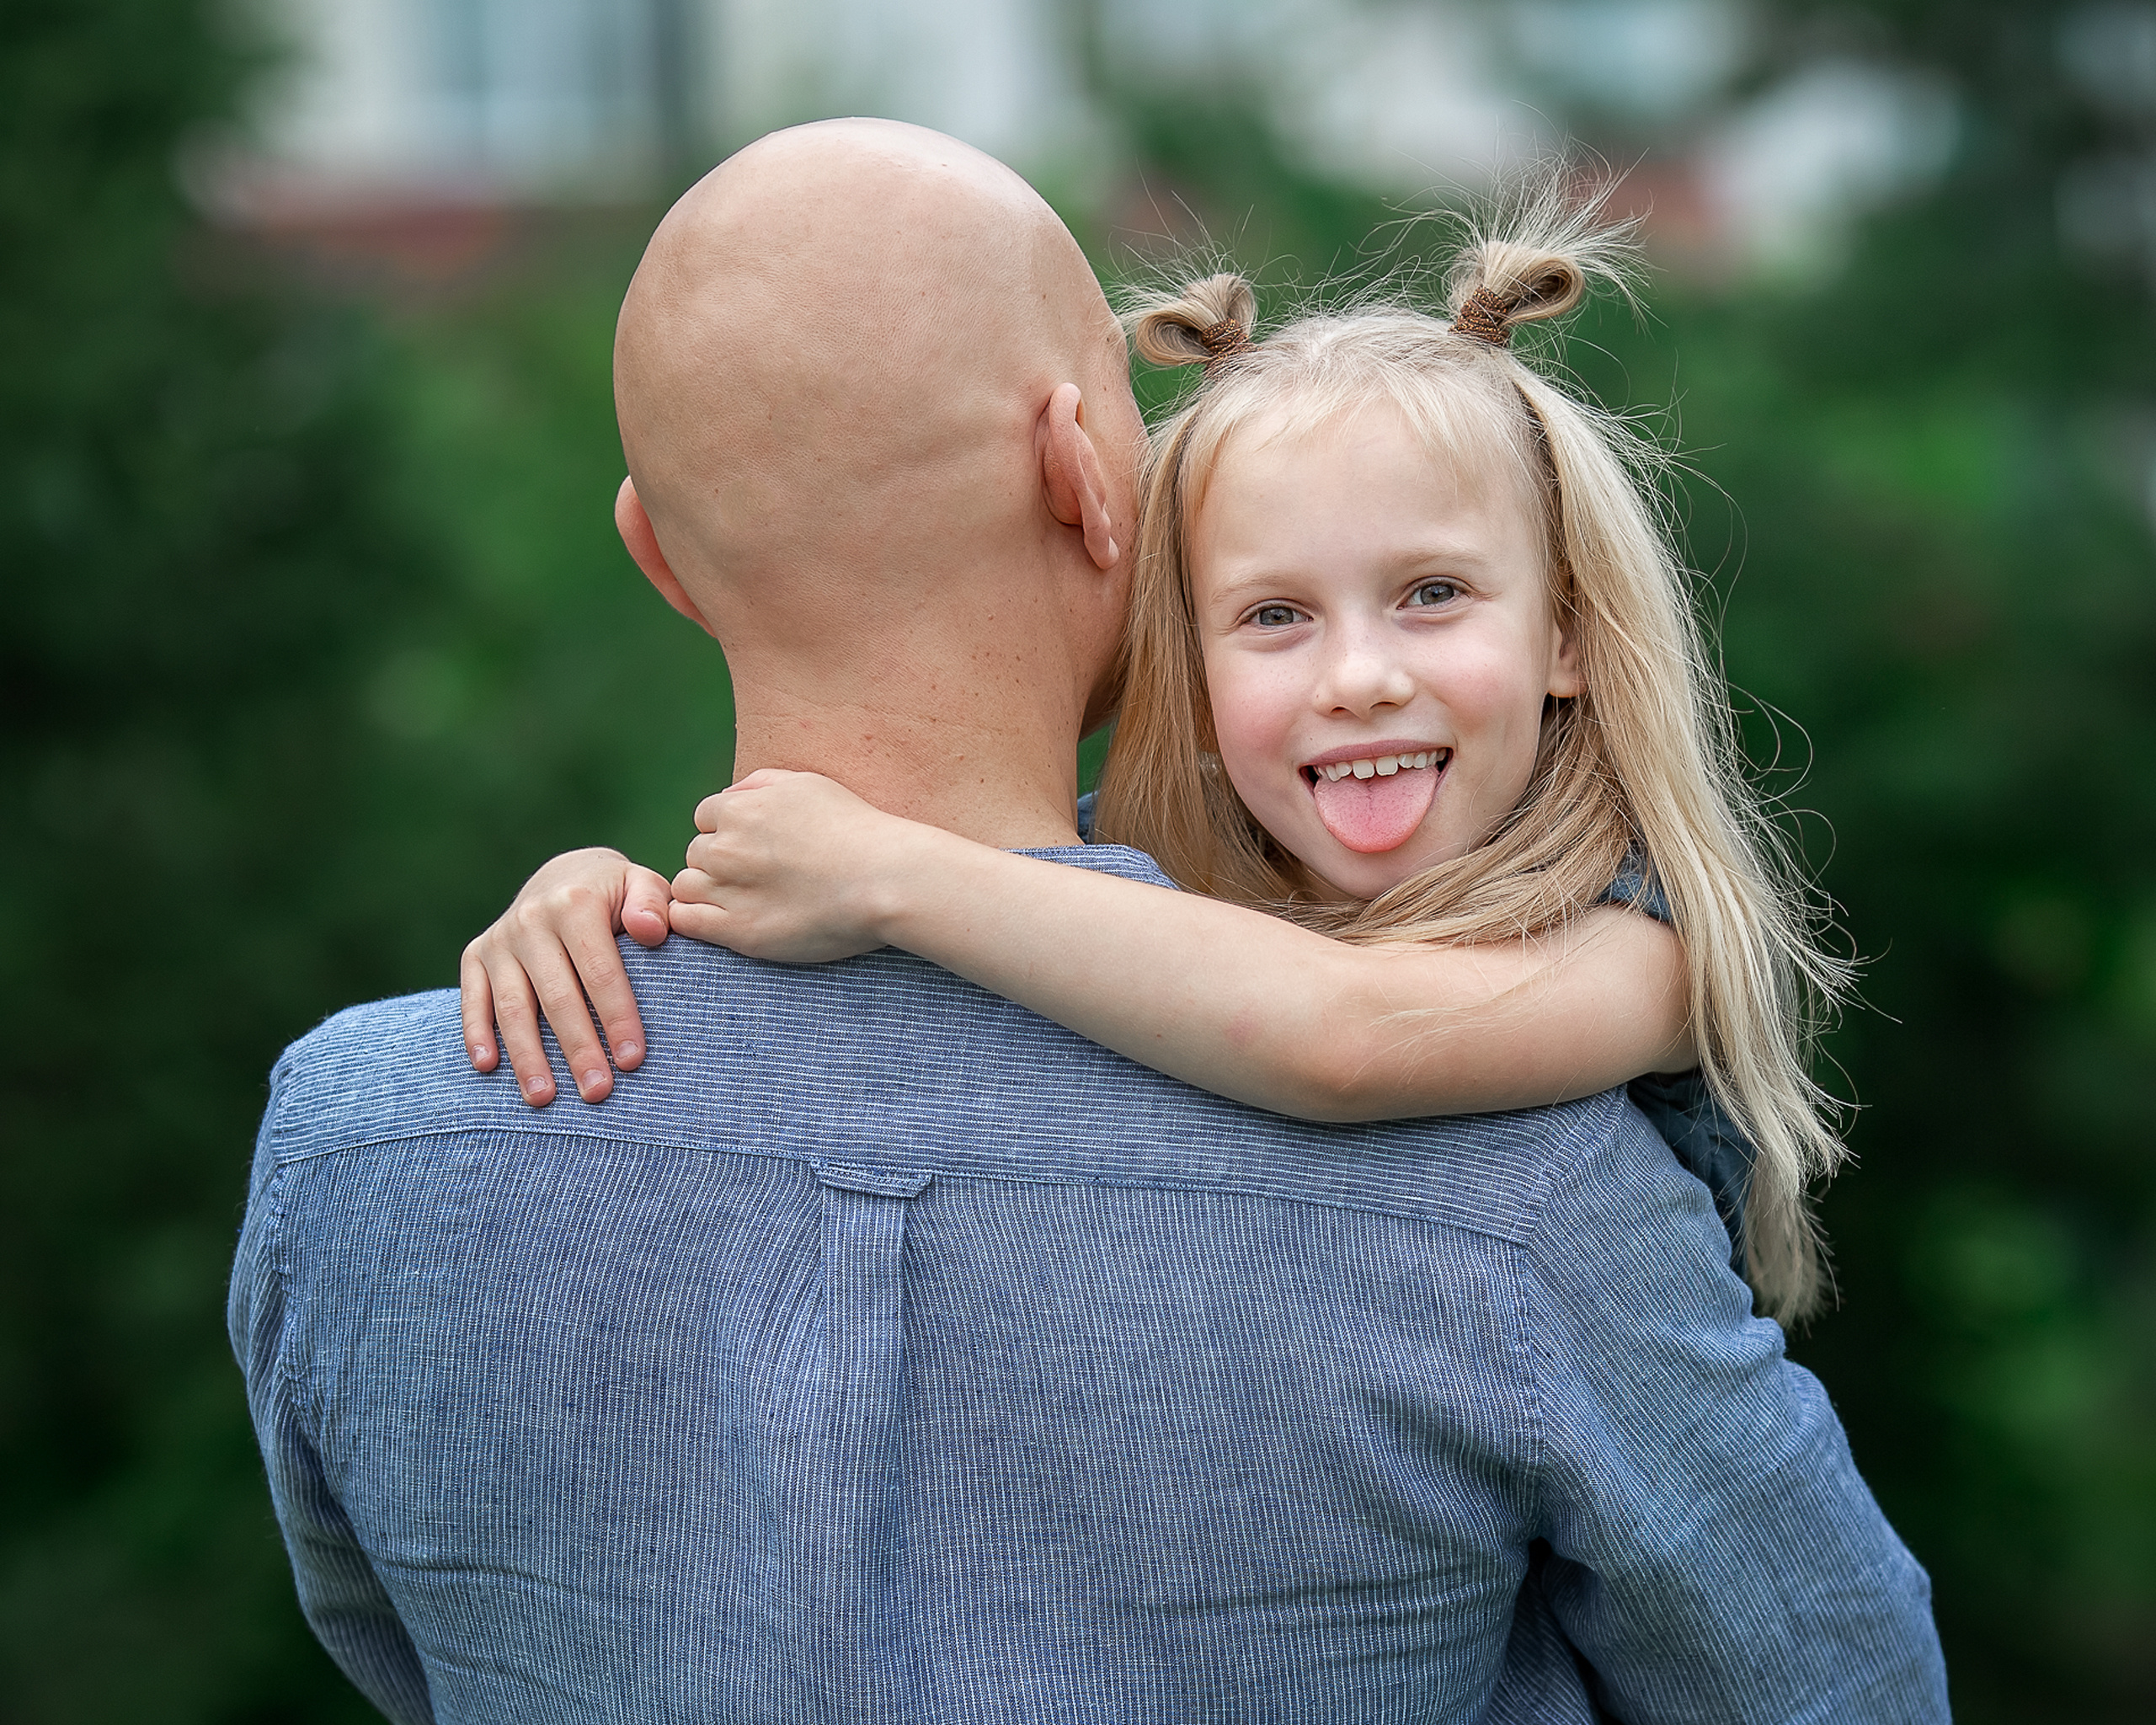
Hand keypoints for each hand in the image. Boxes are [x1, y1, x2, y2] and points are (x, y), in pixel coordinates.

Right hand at [460, 848, 672, 1105]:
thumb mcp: (641, 885)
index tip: (632, 1061)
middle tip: (597, 1092)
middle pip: (557, 996)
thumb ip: (653, 904)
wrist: (563, 876)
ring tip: (544, 1098)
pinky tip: (488, 1068)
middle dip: (578, 1049)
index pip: (599, 971)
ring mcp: (500, 940)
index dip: (616, 1018)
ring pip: (513, 1007)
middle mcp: (531, 920)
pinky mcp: (475, 955)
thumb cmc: (615, 894)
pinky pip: (472, 999)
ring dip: (527, 1056)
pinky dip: (476, 1034)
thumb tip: (650, 931)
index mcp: (575, 902)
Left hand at [671, 769, 916, 961]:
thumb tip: (728, 795)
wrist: (885, 880)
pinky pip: (686, 921)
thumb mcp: (809, 785)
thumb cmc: (856, 830)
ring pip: (687, 886)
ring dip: (707, 890)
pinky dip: (693, 920)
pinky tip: (721, 920)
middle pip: (697, 852)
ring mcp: (728, 890)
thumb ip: (760, 784)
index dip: (730, 831)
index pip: (706, 817)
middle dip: (720, 861)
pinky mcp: (737, 931)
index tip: (759, 848)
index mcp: (740, 809)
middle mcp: (725, 847)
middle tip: (760, 876)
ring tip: (745, 899)